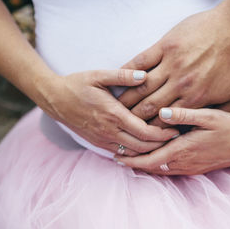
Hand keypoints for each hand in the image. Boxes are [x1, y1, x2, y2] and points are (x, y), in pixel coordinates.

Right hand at [42, 69, 178, 155]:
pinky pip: (121, 153)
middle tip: (175, 138)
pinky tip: (144, 146)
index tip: (175, 129)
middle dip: (160, 144)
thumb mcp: (98, 75)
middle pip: (142, 146)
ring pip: (132, 153)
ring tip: (164, 143)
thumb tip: (145, 75)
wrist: (54, 99)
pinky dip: (135, 152)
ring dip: (149, 150)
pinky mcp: (98, 142)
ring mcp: (102, 139)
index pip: (144, 131)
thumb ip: (123, 75)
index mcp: (112, 114)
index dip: (162, 133)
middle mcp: (109, 131)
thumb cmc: (77, 84)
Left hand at [115, 107, 229, 174]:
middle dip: (133, 163)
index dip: (132, 159)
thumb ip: (184, 115)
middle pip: (152, 168)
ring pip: (160, 170)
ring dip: (143, 165)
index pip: (151, 160)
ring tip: (128, 157)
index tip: (117, 154)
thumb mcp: (208, 116)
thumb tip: (161, 111)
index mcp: (183, 149)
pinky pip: (169, 170)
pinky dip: (156, 165)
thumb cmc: (229, 127)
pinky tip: (151, 158)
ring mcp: (189, 167)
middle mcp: (184, 162)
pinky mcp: (194, 167)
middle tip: (117, 156)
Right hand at [118, 8, 229, 125]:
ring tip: (116, 106)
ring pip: (142, 87)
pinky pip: (141, 60)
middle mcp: (180, 84)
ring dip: (127, 98)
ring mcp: (171, 63)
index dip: (150, 129)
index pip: (165, 120)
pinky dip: (128, 70)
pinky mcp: (165, 45)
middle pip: (149, 106)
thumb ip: (217, 114)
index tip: (139, 134)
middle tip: (121, 124)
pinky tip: (118, 78)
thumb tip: (202, 128)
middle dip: (133, 118)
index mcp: (195, 99)